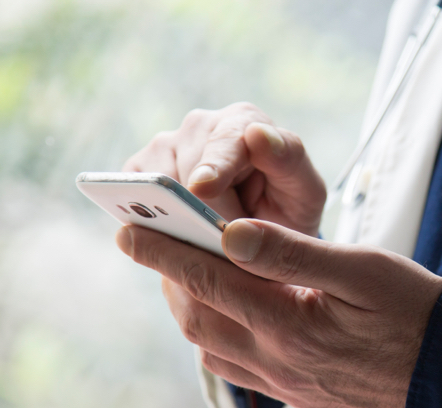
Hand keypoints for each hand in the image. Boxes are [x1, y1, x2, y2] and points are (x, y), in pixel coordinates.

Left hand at [115, 220, 441, 407]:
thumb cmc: (416, 312)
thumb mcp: (361, 269)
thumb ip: (292, 252)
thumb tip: (231, 233)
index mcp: (290, 326)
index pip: (210, 282)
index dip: (165, 252)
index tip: (129, 228)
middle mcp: (279, 362)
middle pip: (199, 319)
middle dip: (169, 278)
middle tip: (154, 243)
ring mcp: (287, 383)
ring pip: (212, 347)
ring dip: (192, 308)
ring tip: (189, 272)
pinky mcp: (300, 392)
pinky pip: (237, 367)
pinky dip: (217, 336)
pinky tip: (229, 315)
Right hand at [123, 103, 325, 236]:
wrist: (263, 231)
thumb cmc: (287, 206)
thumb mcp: (304, 191)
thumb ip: (288, 162)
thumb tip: (258, 136)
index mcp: (243, 122)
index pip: (226, 142)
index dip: (214, 166)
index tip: (203, 189)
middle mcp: (200, 127)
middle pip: (186, 170)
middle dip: (202, 214)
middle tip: (222, 244)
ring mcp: (165, 147)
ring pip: (155, 185)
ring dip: (176, 219)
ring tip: (202, 242)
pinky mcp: (139, 173)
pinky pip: (130, 197)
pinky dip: (148, 221)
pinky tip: (170, 237)